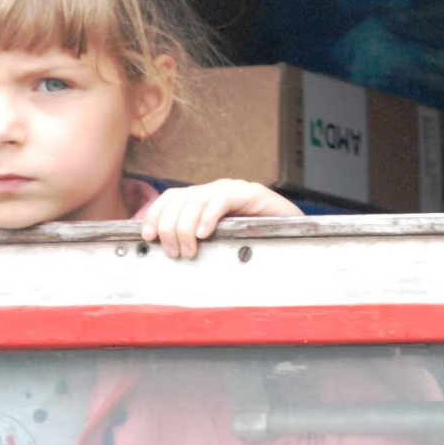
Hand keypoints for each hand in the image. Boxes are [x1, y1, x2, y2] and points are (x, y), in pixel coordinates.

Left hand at [140, 179, 302, 259]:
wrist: (296, 231)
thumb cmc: (256, 240)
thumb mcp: (220, 242)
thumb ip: (198, 243)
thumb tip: (169, 255)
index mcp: (204, 198)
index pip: (170, 198)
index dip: (155, 215)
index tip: (148, 236)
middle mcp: (214, 189)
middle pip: (179, 199)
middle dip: (169, 227)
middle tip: (174, 252)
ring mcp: (232, 189)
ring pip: (196, 200)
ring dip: (186, 228)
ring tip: (189, 250)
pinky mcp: (250, 193)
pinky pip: (222, 200)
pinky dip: (209, 217)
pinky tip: (205, 234)